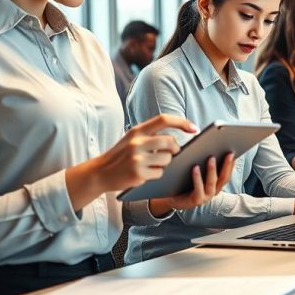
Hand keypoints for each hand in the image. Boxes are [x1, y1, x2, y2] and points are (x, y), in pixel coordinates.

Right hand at [66, 114, 196, 210]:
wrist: (99, 173)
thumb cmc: (120, 156)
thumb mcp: (131, 139)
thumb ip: (150, 136)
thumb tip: (177, 139)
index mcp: (137, 131)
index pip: (164, 119)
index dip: (182, 122)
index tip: (195, 128)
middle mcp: (137, 142)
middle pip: (171, 141)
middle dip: (176, 149)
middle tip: (173, 153)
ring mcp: (137, 158)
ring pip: (167, 159)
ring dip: (165, 164)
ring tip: (152, 165)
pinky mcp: (137, 173)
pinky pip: (159, 173)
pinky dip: (156, 174)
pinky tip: (145, 174)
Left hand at [152, 152, 234, 213]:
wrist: (170, 198)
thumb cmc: (184, 183)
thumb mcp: (196, 172)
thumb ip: (203, 163)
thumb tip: (209, 147)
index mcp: (216, 184)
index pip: (227, 173)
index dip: (231, 163)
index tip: (233, 152)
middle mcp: (213, 191)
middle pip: (223, 177)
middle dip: (227, 165)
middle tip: (229, 153)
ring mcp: (205, 197)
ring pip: (212, 182)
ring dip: (212, 170)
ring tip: (211, 158)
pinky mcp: (196, 200)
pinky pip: (198, 188)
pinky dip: (197, 178)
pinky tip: (195, 167)